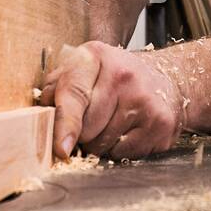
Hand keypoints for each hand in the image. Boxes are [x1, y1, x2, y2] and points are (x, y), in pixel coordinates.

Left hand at [39, 41, 184, 160]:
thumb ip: (57, 86)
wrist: (167, 79)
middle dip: (82, 133)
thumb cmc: (116, 77)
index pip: (74, 94)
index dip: (65, 124)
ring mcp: (145, 100)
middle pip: (87, 128)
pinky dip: (120, 149)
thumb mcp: (84, 68)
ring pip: (103, 145)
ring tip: (112, 122)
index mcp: (96, 57)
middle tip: (93, 119)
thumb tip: (43, 113)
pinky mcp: (161, 123)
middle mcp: (124, 76)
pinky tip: (129, 130)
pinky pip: (124, 153)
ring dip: (100, 143)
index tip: (61, 148)